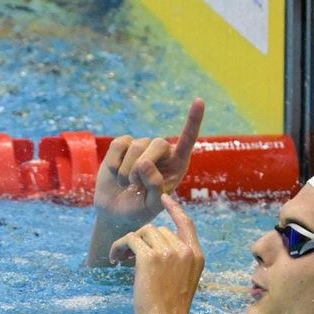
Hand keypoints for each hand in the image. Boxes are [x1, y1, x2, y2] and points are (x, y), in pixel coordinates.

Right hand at [94, 98, 204, 229]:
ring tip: (127, 185)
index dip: (193, 120)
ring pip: (136, 147)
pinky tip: (115, 175)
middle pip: (157, 143)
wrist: (116, 212)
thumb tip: (145, 164)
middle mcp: (162, 152)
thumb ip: (155, 187)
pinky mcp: (122, 145)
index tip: (199, 101)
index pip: (188, 140)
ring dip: (127, 172)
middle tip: (135, 185)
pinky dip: (114, 164)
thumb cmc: (140, 209)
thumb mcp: (153, 205)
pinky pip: (118, 146)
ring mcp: (142, 146)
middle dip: (144, 165)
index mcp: (178, 165)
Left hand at [109, 194, 204, 313]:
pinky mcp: (149, 258)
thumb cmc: (171, 309)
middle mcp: (185, 250)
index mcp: (197, 256)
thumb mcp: (184, 281)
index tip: (165, 197)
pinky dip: (118, 248)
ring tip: (121, 260)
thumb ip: (178, 260)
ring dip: (128, 243)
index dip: (175, 208)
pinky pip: (129, 240)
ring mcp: (169, 253)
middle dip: (141, 240)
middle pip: (157, 229)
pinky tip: (115, 261)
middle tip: (128, 257)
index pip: (187, 223)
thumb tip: (157, 240)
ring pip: (142, 232)